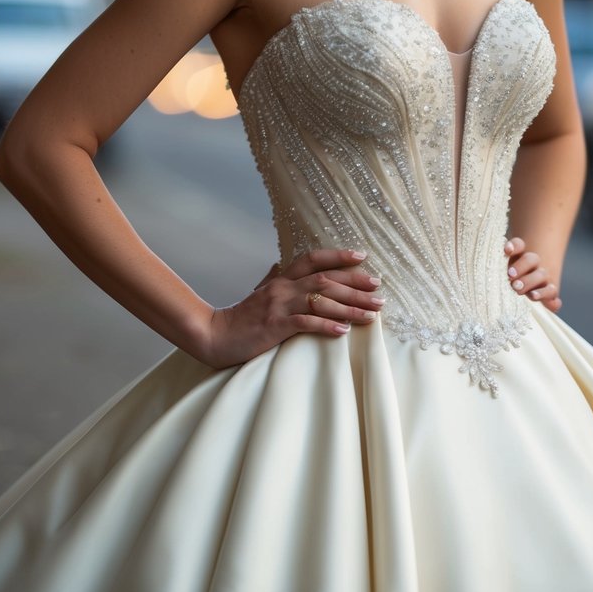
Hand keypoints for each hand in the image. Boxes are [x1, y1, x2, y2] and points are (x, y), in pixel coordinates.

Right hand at [202, 248, 384, 367]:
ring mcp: (279, 305)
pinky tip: (344, 330)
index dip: (338, 256)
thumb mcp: (258, 294)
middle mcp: (283, 287)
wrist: (214, 335)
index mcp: (281, 279)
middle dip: (355, 285)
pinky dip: (327, 324)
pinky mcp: (275, 326)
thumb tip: (279, 265)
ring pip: (321, 299)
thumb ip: (272, 279)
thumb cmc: (240, 318)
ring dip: (350, 306)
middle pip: (325, 279)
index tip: (362, 257)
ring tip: (372, 314)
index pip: (313, 259)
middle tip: (379, 291)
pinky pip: (306, 322)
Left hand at [504, 237, 561, 312]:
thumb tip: (500, 257)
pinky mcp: (550, 294)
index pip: (519, 245)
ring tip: (518, 289)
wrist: (527, 289)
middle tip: (510, 276)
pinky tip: (543, 300)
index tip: (506, 251)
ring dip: (530, 281)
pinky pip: (553, 294)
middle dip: (521, 267)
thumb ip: (498, 265)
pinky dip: (549, 297)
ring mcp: (544, 279)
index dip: (514, 246)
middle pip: (531, 259)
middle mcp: (534, 265)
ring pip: (542, 275)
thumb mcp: (502, 270)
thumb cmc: (510, 279)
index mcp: (520, 255)